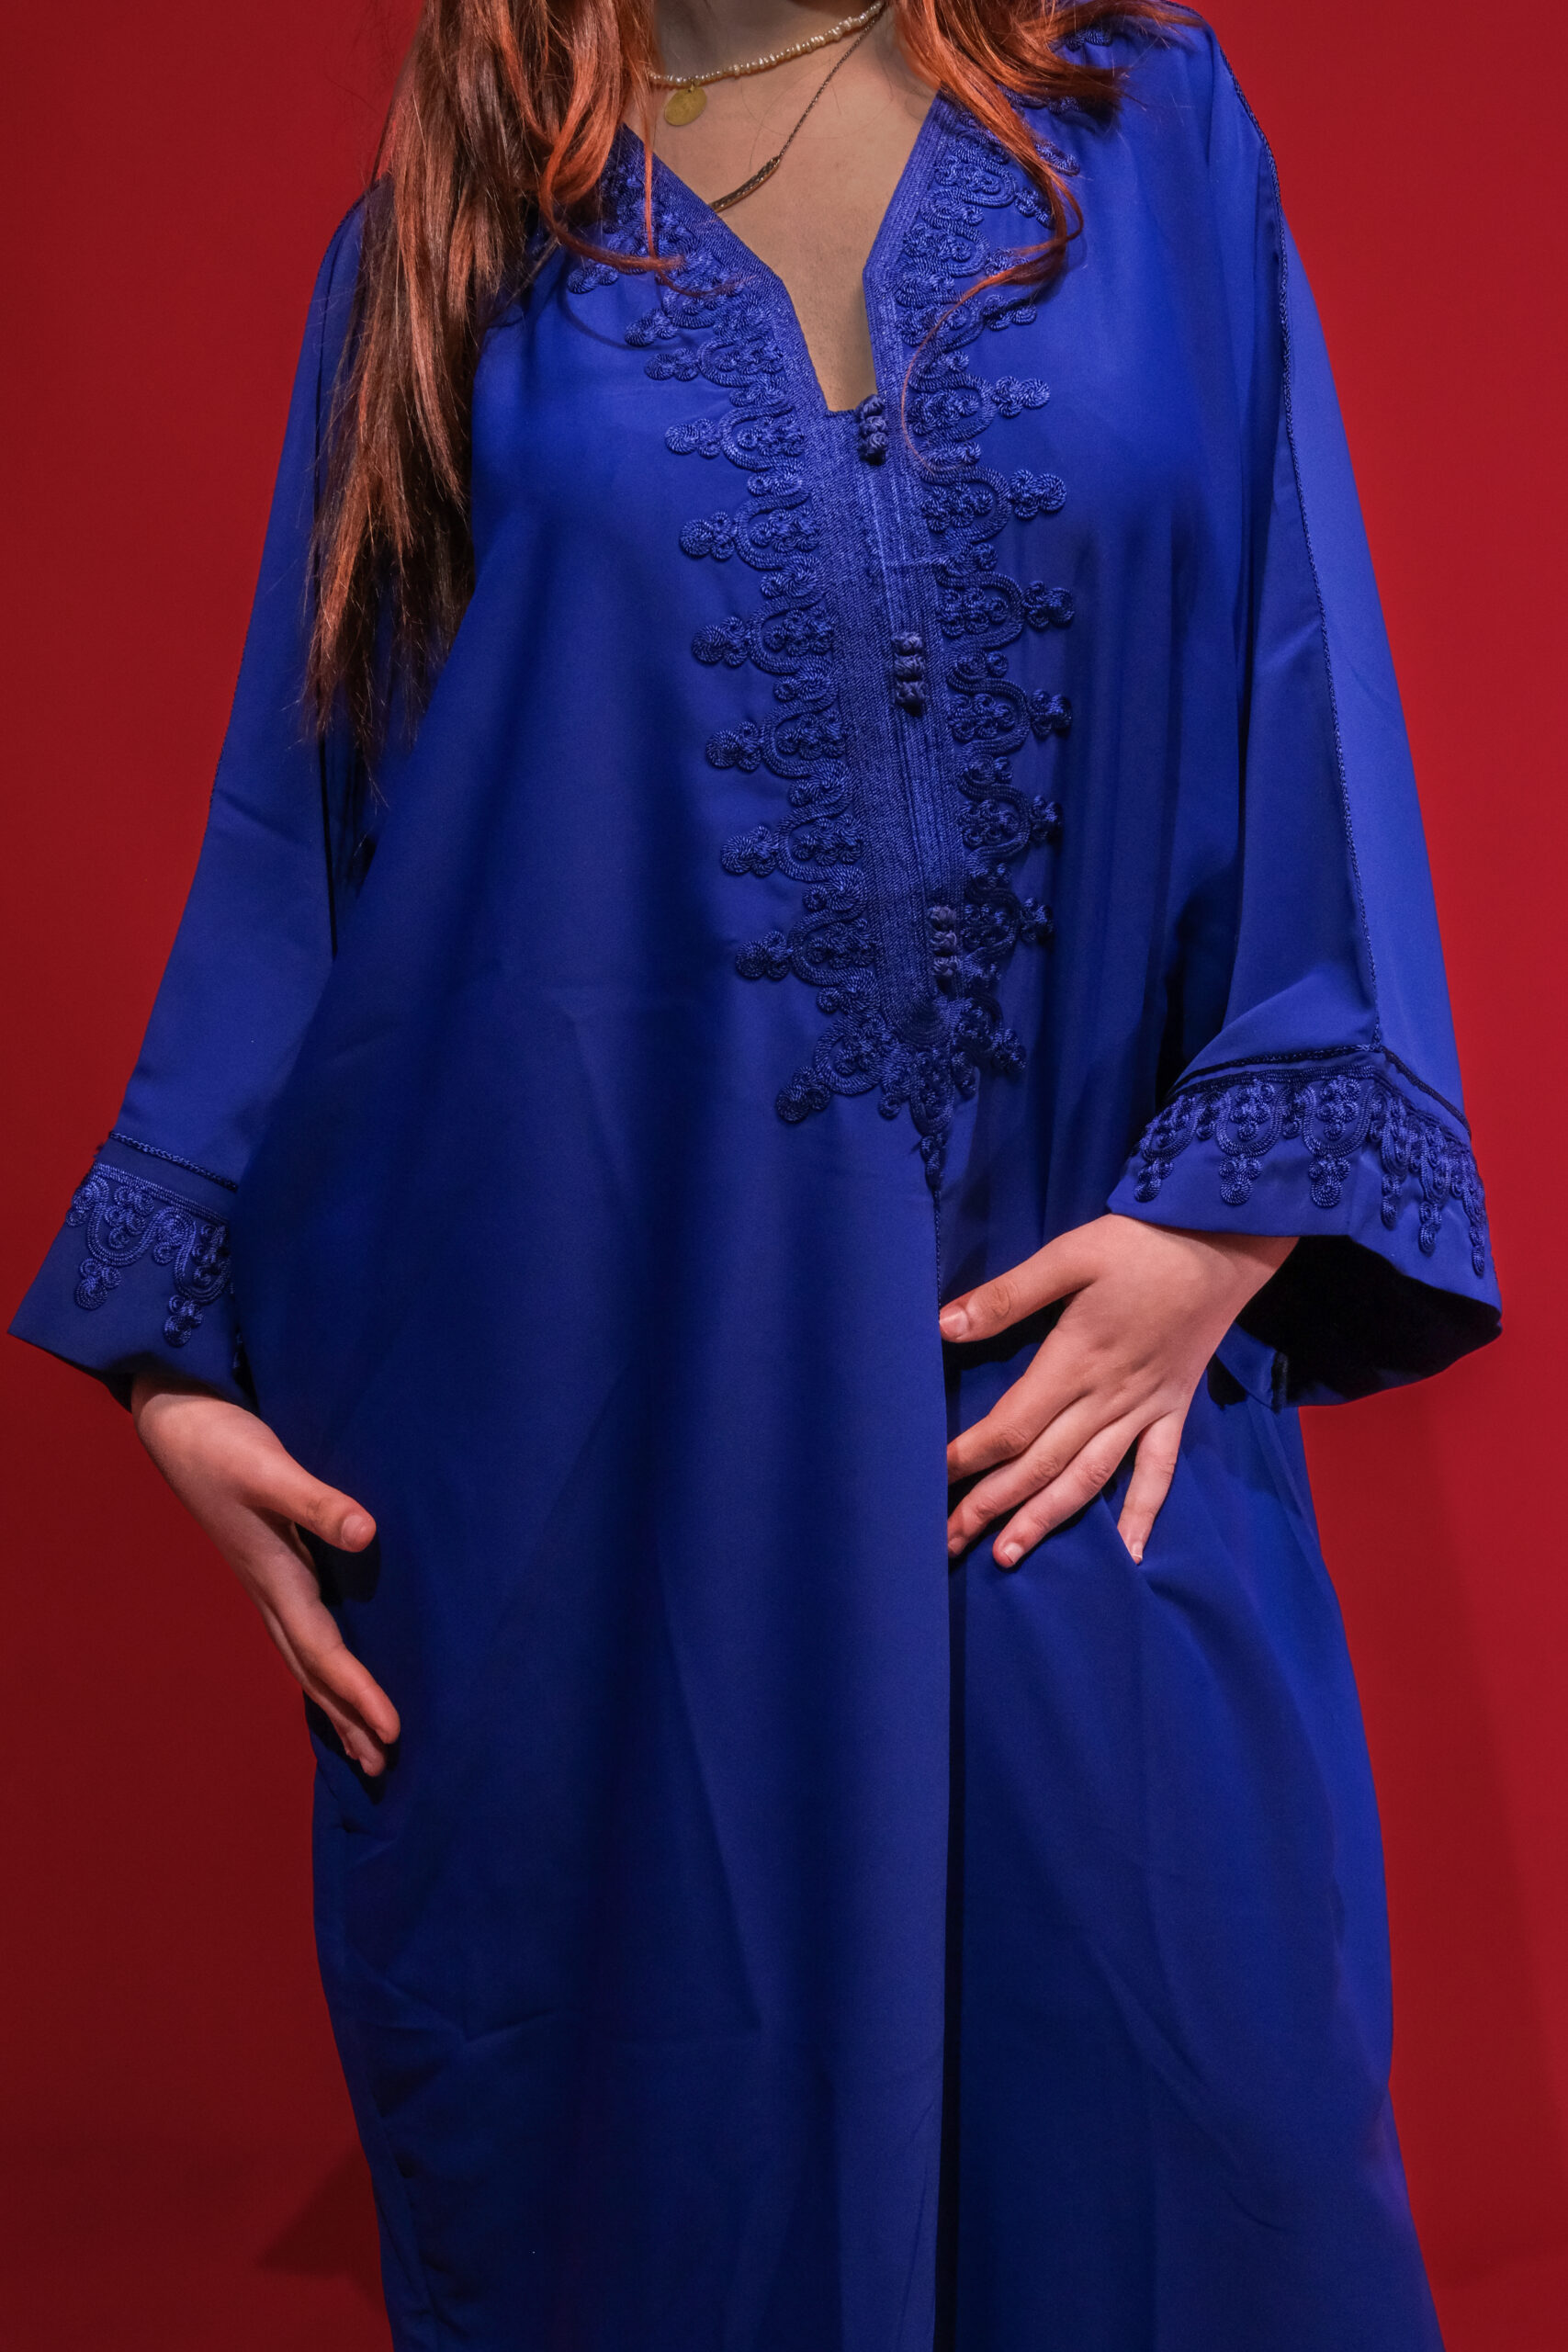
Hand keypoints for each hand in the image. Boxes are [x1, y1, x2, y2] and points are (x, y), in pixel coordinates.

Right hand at [131, 1375, 399, 1773]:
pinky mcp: (268, 1561)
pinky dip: (319, 1662)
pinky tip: (330, 1668)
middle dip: (345, 1718)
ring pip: (303, 1655)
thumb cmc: (222, 1443)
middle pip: (313, 1670)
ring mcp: (264, 1580)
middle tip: (381, 1765)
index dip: (357, 1695)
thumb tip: (368, 1535)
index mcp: (275, 1577)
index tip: (390, 1733)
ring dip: (332, 1698)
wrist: (176, 1422)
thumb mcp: (271, 1469)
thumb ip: (319, 1502)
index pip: (324, 1652)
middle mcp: (269, 1589)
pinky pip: (298, 1629)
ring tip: (361, 1740)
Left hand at [941, 1214, 1294, 1567]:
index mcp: (1075, 1363)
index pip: (1011, 1426)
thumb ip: (1008, 1295)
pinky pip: (1158, 1473)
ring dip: (1045, 1520)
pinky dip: (1142, 1514)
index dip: (968, 1457)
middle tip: (947, 1542)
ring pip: (1088, 1479)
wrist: (1223, 1243)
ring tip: (1008, 1556)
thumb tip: (944, 1325)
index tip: (930, 1480)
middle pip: (1039, 1464)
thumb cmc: (1141, 1246)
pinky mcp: (1174, 1410)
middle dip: (991, 1506)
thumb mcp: (1070, 1255)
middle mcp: (1107, 1400)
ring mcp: (1144, 1411)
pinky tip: (1129, 1553)